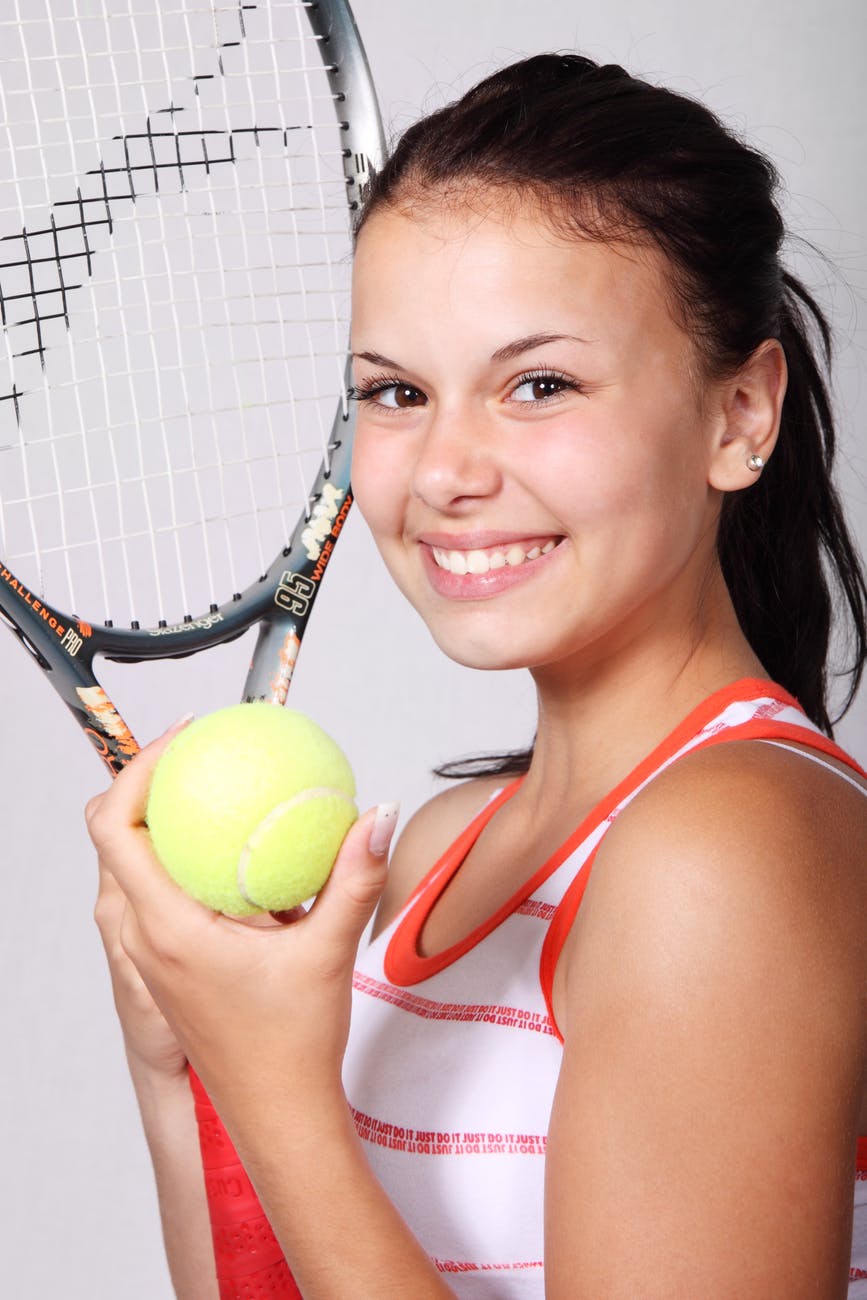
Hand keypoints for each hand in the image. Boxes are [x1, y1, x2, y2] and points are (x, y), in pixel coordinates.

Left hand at [85, 724, 395, 1132]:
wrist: (277, 1115)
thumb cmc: (292, 1048)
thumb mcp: (330, 951)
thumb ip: (355, 877)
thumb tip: (377, 814)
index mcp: (166, 929)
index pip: (115, 829)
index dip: (136, 771)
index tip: (183, 739)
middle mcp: (145, 940)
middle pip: (115, 839)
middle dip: (146, 785)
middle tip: (198, 752)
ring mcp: (151, 957)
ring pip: (131, 869)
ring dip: (160, 825)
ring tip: (211, 790)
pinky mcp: (168, 967)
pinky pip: (156, 895)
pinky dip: (180, 861)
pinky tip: (236, 853)